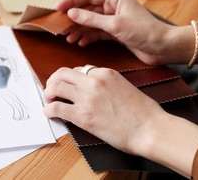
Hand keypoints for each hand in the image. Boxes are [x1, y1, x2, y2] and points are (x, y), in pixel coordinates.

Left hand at [43, 65, 197, 176]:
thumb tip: (92, 89)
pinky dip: (49, 110)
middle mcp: (94, 81)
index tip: (68, 86)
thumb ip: (107, 84)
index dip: (71, 78)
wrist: (149, 128)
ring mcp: (87, 98)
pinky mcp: (83, 116)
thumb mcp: (124, 86)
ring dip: (48, 93)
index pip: (79, 69)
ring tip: (49, 100)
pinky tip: (50, 113)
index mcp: (106, 73)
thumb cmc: (142, 111)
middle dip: (53, 81)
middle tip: (52, 90)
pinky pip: (56, 108)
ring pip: (56, 87)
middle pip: (63, 73)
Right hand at [56, 0, 193, 64]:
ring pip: (93, 23)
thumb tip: (72, 13)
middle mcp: (115, 8)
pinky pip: (99, 33)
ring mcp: (116, 21)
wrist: (162, 48)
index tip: (58, 8)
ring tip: (69, 38)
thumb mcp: (114, 24)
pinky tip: (81, 42)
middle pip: (89, 10)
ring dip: (81, 30)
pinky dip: (90, 37)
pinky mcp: (118, 33)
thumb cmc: (144, 31)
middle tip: (61, 27)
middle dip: (75, 19)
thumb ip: (92, 19)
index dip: (72, 1)